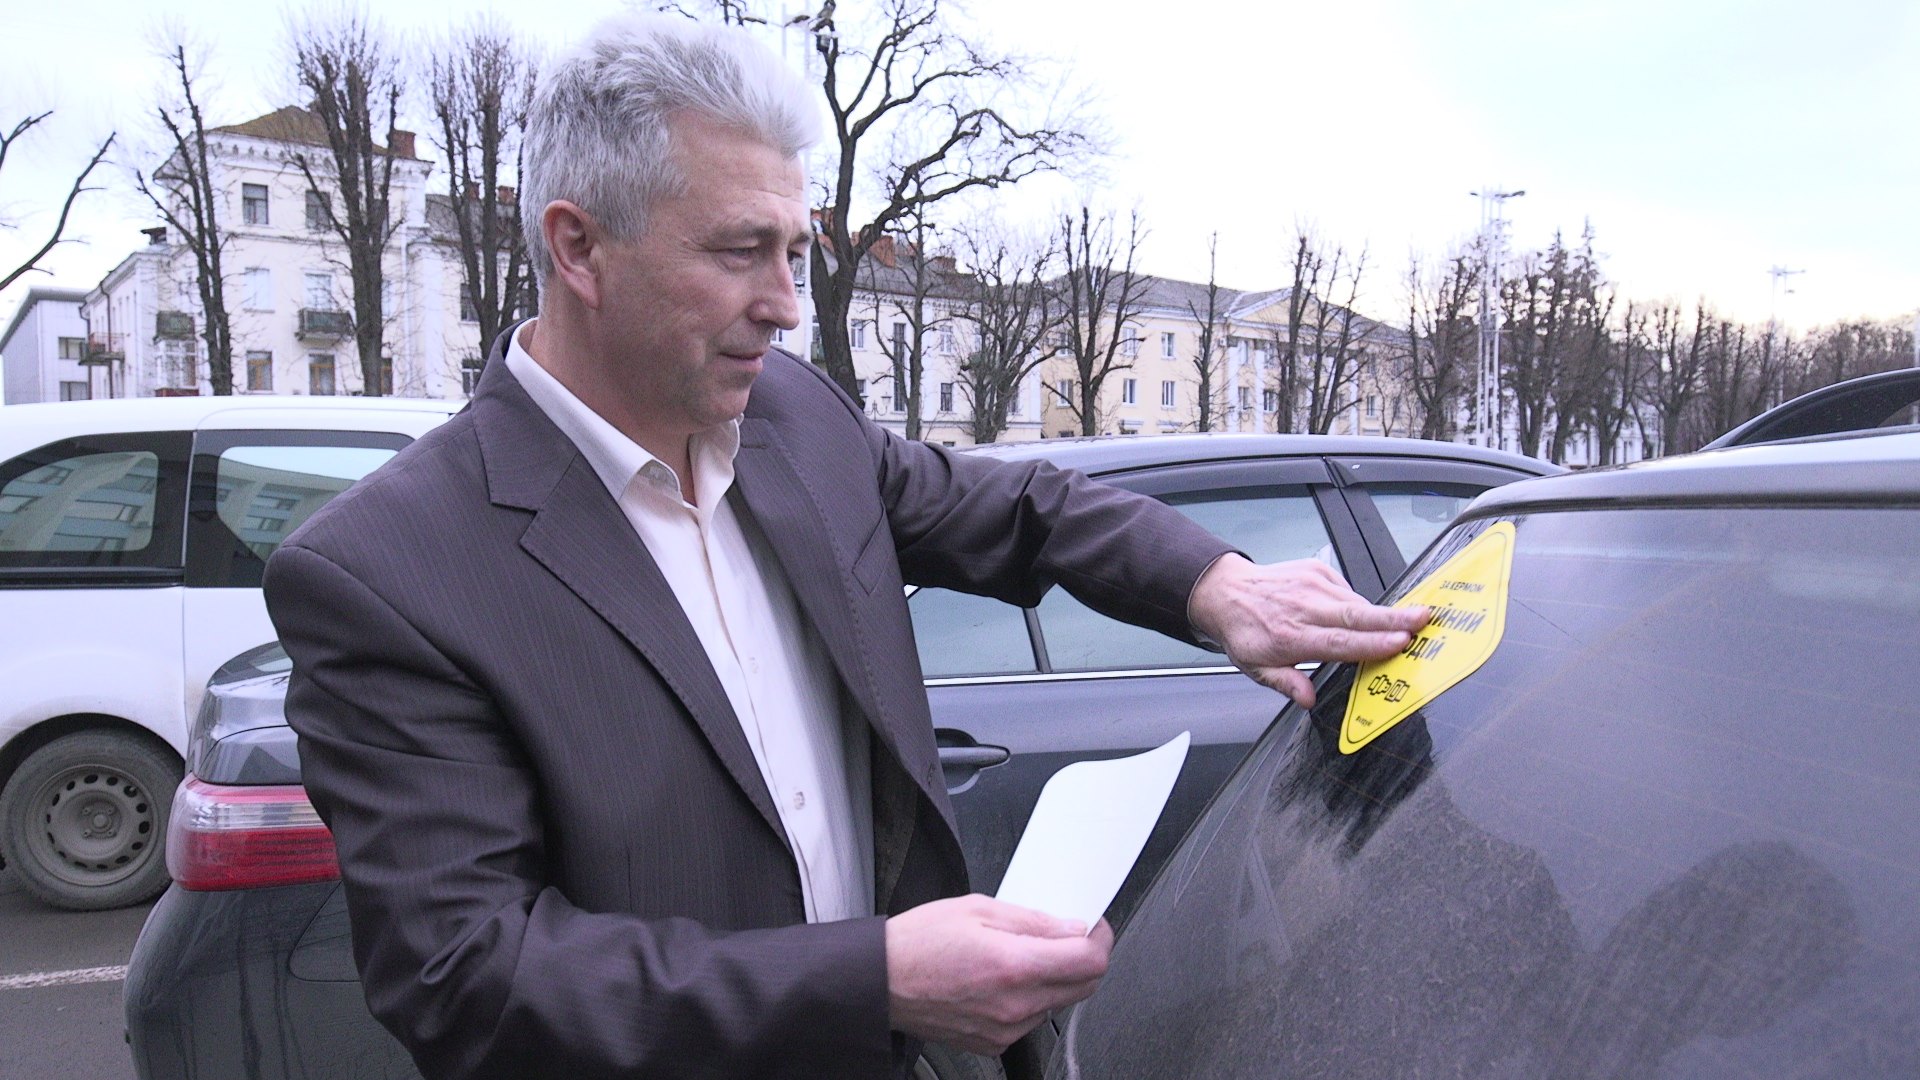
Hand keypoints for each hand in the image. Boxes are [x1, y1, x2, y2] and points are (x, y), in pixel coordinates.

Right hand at [885, 895, 1112, 1054]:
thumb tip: (1071, 927)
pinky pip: (1031, 1020)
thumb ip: (1033, 921)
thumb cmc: (918, 943)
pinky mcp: (994, 1044)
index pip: (1088, 961)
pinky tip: (1003, 979)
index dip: (1100, 939)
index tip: (1095, 927)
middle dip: (1083, 958)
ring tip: (1021, 955)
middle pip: (1083, 987)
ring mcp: (1005, 1030)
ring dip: (1054, 979)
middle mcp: (1014, 1005)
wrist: (881, 981)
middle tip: (1066, 936)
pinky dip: (1030, 998)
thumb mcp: (978, 909)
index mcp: (1012, 966)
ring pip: (1057, 1003)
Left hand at [1187, 554, 1429, 706]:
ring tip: (1409, 620)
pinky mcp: (1317, 569)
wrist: (1227, 592)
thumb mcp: (1256, 667)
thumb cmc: (1245, 631)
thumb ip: (1286, 683)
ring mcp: (1311, 585)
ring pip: (1356, 602)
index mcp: (1290, 636)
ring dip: (1382, 613)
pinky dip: (1356, 604)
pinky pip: (1347, 590)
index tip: (1400, 642)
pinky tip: (1354, 614)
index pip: (1339, 642)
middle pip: (1356, 615)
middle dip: (1394, 618)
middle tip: (1423, 619)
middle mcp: (1304, 607)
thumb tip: (1308, 699)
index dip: (1372, 644)